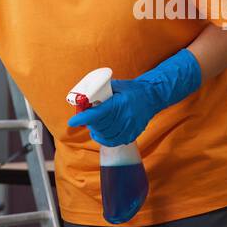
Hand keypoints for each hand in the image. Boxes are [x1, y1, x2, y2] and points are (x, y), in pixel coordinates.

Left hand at [67, 49, 201, 146]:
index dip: (84, 118)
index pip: (98, 113)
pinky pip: (115, 141)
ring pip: (106, 135)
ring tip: (94, 126)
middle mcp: (126, 117)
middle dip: (89, 123)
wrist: (153, 96)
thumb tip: (84, 97)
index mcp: (120, 103)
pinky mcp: (133, 134)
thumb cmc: (133, 89)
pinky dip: (105, 139)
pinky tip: (101, 134)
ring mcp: (130, 127)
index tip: (72, 121)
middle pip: (100, 126)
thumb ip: (102, 90)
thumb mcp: (117, 85)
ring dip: (96, 132)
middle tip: (85, 119)